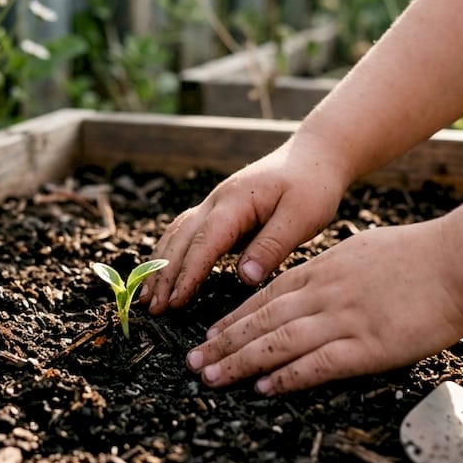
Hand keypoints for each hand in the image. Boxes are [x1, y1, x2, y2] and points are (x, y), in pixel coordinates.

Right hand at [142, 133, 351, 313]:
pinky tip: (163, 272)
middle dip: (163, 274)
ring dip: (160, 265)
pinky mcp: (220, 212)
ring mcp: (215, 204)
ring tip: (147, 297)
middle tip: (152, 308)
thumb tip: (244, 278)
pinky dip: (171, 253)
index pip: (204, 242)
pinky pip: (187, 233)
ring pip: (177, 234)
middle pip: (181, 239)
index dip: (188, 274)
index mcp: (236, 202)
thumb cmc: (313, 185)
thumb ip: (272, 246)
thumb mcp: (302, 216)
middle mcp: (217, 201)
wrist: (315, 155)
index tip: (175, 302)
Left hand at [183, 221, 462, 393]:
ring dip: (240, 362)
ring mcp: (343, 319)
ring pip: (278, 342)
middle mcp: (325, 293)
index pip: (266, 295)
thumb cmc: (421, 255)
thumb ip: (335, 268)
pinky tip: (263, 388)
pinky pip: (316, 364)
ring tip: (212, 378)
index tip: (212, 334)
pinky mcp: (366, 345)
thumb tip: (316, 281)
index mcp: (325, 269)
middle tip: (194, 362)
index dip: (235, 317)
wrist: (459, 261)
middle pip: (261, 319)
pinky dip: (286, 377)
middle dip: (224, 342)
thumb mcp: (364, 248)